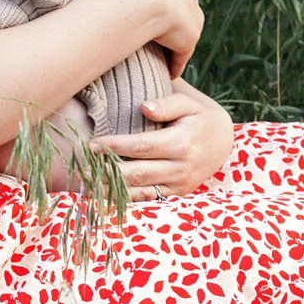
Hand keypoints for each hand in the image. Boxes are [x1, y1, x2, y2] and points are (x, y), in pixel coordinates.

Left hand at [93, 79, 233, 200]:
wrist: (223, 142)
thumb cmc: (198, 116)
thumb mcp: (189, 103)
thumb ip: (167, 103)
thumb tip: (143, 106)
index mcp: (181, 142)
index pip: (141, 146)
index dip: (115, 147)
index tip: (91, 145)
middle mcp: (180, 167)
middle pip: (137, 173)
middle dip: (107, 172)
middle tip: (81, 168)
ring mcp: (179, 184)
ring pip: (140, 191)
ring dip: (112, 190)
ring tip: (86, 185)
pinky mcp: (176, 194)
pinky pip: (148, 199)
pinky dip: (125, 200)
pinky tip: (104, 196)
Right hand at [125, 0, 202, 77]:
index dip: (155, 12)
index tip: (144, 24)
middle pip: (180, 18)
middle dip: (171, 30)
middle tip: (154, 45)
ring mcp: (191, 18)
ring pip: (182, 37)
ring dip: (172, 49)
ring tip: (159, 64)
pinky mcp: (189, 37)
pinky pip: (181, 56)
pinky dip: (174, 66)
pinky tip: (167, 75)